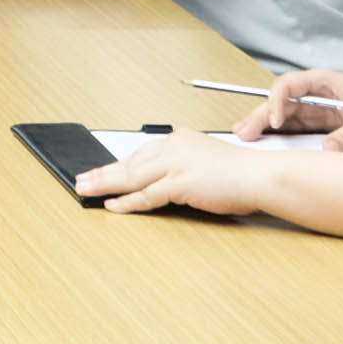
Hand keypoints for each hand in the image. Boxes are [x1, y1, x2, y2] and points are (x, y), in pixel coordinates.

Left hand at [75, 130, 278, 215]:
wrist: (260, 176)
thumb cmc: (240, 174)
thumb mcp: (204, 161)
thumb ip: (182, 168)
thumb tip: (161, 184)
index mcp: (179, 138)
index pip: (141, 153)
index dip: (119, 164)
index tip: (103, 170)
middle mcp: (173, 146)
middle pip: (130, 162)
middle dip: (103, 172)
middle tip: (82, 179)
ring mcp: (176, 164)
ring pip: (131, 176)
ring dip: (105, 184)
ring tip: (86, 190)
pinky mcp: (180, 182)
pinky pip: (146, 195)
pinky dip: (127, 202)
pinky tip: (112, 205)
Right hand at [240, 68, 342, 151]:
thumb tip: (327, 150)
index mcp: (323, 81)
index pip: (289, 85)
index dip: (277, 102)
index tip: (274, 122)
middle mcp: (313, 92)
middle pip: (279, 101)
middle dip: (260, 116)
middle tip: (243, 134)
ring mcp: (313, 107)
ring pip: (281, 115)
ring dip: (262, 126)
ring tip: (243, 140)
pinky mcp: (316, 122)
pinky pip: (292, 127)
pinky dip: (276, 136)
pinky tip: (262, 145)